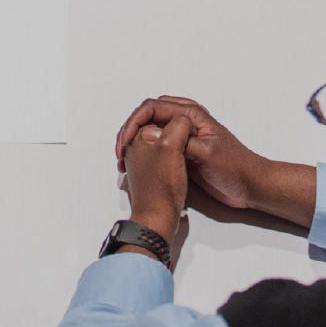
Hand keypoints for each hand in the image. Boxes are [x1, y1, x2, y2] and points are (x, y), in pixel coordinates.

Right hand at [116, 96, 267, 209]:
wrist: (250, 186)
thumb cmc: (234, 167)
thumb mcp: (207, 153)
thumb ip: (180, 142)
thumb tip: (151, 134)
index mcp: (192, 115)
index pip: (153, 107)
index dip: (134, 123)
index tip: (124, 142)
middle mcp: (185, 121)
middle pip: (149, 114)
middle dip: (130, 128)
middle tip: (120, 150)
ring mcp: (184, 136)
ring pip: (152, 129)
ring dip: (136, 139)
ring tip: (125, 156)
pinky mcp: (183, 151)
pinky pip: (159, 144)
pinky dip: (145, 150)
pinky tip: (139, 162)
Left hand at [122, 113, 194, 235]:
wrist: (158, 217)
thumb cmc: (163, 186)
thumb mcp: (173, 146)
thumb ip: (179, 124)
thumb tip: (184, 118)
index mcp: (138, 136)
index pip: (150, 109)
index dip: (171, 111)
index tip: (188, 120)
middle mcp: (136, 146)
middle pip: (154, 123)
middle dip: (172, 122)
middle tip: (190, 127)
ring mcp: (143, 160)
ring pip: (160, 137)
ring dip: (174, 136)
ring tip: (188, 138)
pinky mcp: (152, 172)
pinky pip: (163, 152)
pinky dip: (173, 149)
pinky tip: (184, 155)